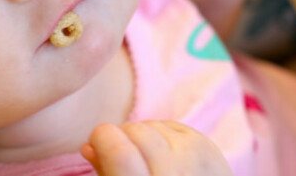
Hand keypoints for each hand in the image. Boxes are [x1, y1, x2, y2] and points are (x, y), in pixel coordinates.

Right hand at [81, 121, 232, 175]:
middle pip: (136, 132)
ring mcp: (195, 160)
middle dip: (121, 136)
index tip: (95, 142)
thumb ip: (106, 173)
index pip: (120, 152)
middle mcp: (174, 175)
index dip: (102, 138)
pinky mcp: (207, 147)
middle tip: (119, 154)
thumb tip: (88, 145)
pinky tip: (162, 154)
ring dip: (141, 135)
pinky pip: (170, 124)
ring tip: (144, 158)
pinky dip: (160, 134)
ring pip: (152, 124)